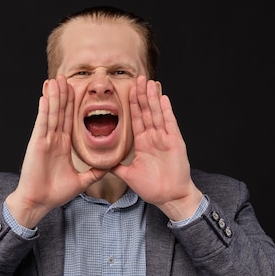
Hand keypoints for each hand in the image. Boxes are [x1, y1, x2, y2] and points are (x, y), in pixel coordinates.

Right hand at [5, 75, 104, 227]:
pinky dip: (44, 109)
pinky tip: (45, 96)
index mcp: (62, 146)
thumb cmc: (55, 193)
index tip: (76, 90)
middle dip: (63, 94)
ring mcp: (44, 140)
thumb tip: (110, 166)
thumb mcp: (81, 181)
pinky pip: (42, 123)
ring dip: (54, 96)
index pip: (69, 120)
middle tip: (65, 77)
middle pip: (60, 112)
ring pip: (51, 113)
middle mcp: (53, 140)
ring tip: (55, 80)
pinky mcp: (37, 144)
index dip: (72, 105)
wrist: (39, 202)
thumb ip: (95, 171)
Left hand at [111, 76, 202, 220]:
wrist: (169, 197)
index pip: (136, 119)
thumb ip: (115, 167)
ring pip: (157, 114)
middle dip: (142, 95)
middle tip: (138, 78)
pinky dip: (166, 111)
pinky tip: (163, 98)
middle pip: (146, 112)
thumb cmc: (152, 188)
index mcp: (143, 143)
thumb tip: (99, 163)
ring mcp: (165, 139)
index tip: (128, 89)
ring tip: (148, 82)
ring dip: (152, 98)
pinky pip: (170, 124)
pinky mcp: (175, 142)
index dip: (132, 104)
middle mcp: (154, 138)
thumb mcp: (128, 175)